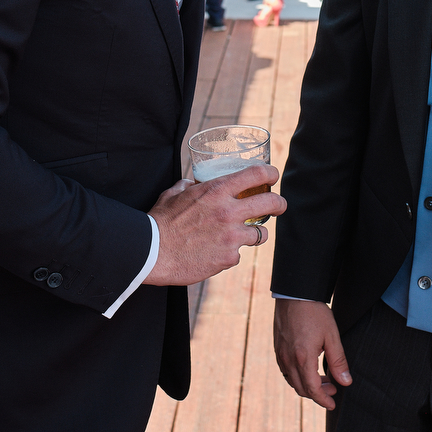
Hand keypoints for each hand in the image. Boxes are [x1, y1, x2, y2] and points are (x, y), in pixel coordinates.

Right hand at [144, 165, 283, 285]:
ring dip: (257, 233)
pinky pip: (237, 254)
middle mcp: (229, 211)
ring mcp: (231, 237)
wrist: (152, 252)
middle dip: (280, 203)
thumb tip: (191, 184)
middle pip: (271, 202)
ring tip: (249, 235)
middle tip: (279, 206)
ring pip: (261, 234)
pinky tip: (216, 253)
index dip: (270, 173)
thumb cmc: (160, 222)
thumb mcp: (173, 194)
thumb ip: (187, 187)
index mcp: (217, 190)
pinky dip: (230, 253)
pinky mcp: (228, 258)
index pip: (256, 174)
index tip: (273, 176)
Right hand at [274, 298, 351, 409]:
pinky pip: (285, 371)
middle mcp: (288, 359)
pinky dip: (297, 376)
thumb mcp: (332, 336)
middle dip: (317, 394)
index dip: (323, 400)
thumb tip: (345, 382)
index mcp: (303, 358)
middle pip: (301, 388)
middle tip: (333, 389)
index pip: (312, 389)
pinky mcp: (278, 348)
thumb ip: (338, 361)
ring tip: (322, 380)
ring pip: (292, 381)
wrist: (294, 294)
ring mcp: (281, 354)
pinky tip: (307, 370)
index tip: (332, 404)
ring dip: (307, 386)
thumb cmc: (315, 313)